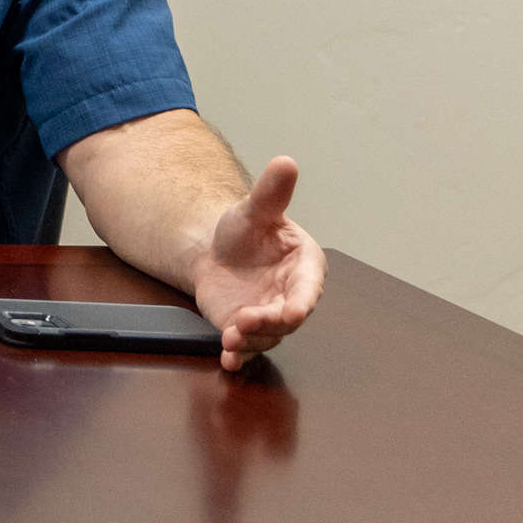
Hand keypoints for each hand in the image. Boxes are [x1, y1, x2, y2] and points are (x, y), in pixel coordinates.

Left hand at [190, 156, 324, 371]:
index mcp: (304, 267)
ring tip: (230, 339)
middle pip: (289, 319)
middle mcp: (291, 296)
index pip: (309, 289)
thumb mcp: (253, 209)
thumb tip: (286, 162)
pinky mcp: (246, 331)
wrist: (214, 251)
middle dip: (270, 324)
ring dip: (251, 341)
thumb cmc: (243, 230)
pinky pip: (247, 349)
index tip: (292, 311)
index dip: (301, 302)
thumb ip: (270, 193)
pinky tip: (228, 361)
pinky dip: (239, 357)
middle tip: (245, 322)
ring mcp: (270, 317)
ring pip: (268, 336)